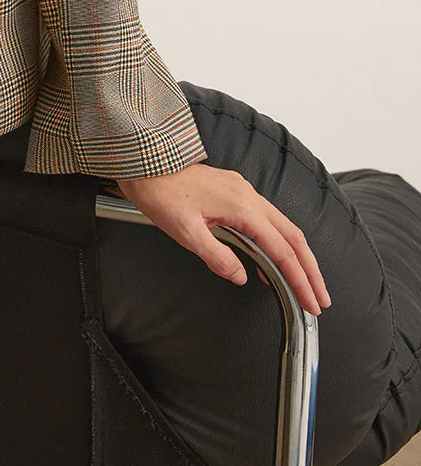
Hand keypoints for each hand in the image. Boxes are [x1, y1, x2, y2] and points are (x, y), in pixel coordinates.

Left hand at [105, 162, 330, 316]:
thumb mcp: (186, 232)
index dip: (299, 280)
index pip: (281, 250)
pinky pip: (266, 220)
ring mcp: (243, 191)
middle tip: (320, 299)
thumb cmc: (161, 193)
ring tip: (304, 285)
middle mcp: (249, 196)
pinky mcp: (235, 191)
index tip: (311, 302)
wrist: (145, 163)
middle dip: (311, 270)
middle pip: (293, 237)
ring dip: (297, 257)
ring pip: (283, 227)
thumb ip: (218, 257)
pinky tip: (270, 261)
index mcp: (242, 207)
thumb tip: (242, 277)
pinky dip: (278, 243)